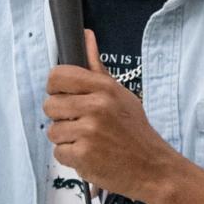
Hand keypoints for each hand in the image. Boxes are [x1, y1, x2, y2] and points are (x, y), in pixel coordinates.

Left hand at [44, 31, 174, 199]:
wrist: (153, 167)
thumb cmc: (135, 130)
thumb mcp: (120, 94)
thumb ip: (97, 68)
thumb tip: (86, 36)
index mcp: (104, 88)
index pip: (58, 76)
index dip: (55, 88)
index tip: (64, 96)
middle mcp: (96, 106)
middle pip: (50, 105)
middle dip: (61, 117)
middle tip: (81, 124)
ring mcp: (88, 132)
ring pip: (53, 131)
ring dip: (66, 139)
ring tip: (89, 141)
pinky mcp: (83, 155)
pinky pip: (58, 152)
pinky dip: (71, 157)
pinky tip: (91, 155)